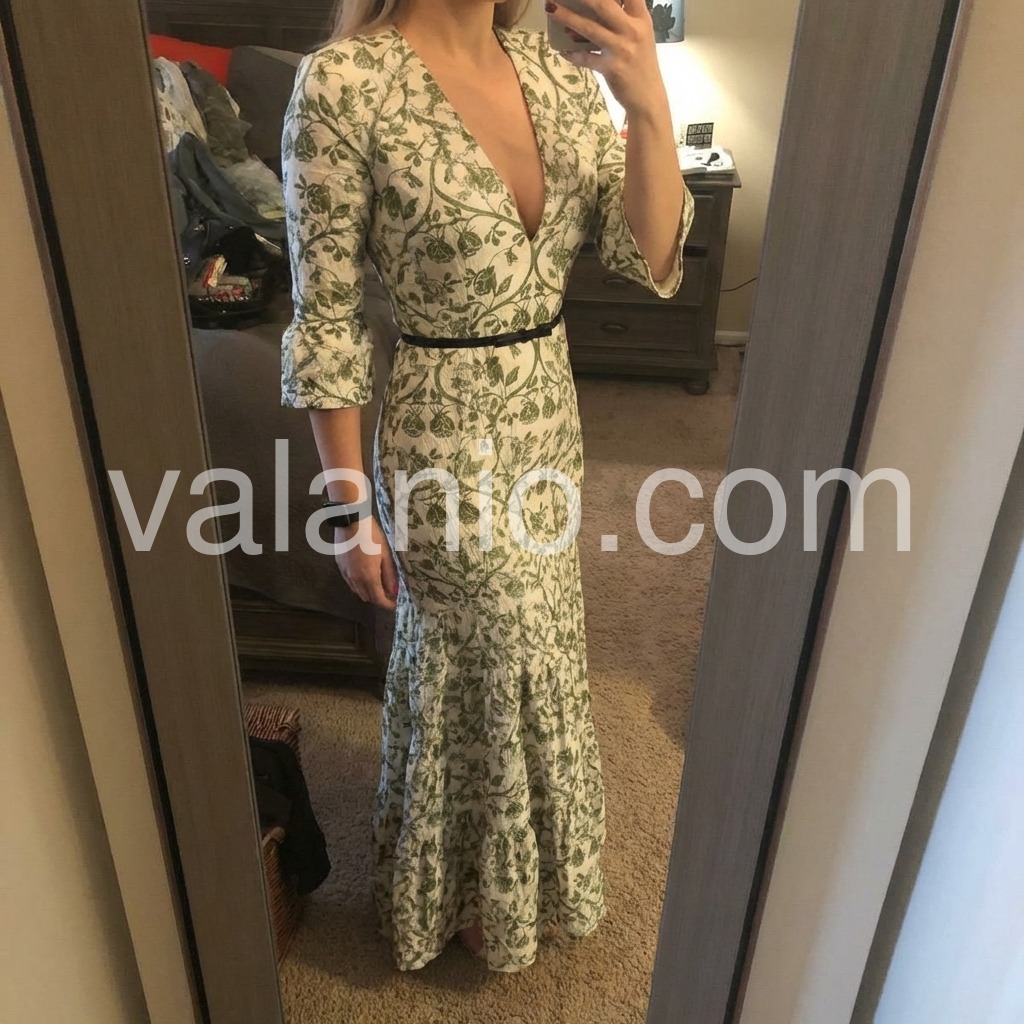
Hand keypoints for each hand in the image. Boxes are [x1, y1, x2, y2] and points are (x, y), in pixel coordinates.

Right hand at [335, 516, 398, 610]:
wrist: (350, 521)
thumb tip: (395, 591)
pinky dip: (359, 584)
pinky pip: (350, 582)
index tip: (396, 603)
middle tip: (389, 592)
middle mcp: (355, 579)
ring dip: (368, 591)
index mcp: (368, 577)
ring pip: (357, 591)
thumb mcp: (385, 555)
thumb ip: (389, 575)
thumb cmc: (372, 536)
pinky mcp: (339, 566)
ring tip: (378, 583)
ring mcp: (345, 573)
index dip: (388, 604)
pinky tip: (365, 574)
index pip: (378, 600)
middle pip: (367, 597)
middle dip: (379, 598)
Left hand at [546, 0, 664, 115]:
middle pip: (604, 4)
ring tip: (550, 9)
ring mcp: (622, 49)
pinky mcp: (612, 68)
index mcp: (641, 18)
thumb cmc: (640, 62)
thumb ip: (623, 18)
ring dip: (567, 17)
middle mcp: (633, 30)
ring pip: (590, 29)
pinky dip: (573, 54)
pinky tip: (563, 51)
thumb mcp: (639, 34)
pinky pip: (586, 58)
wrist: (648, 97)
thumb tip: (592, 7)